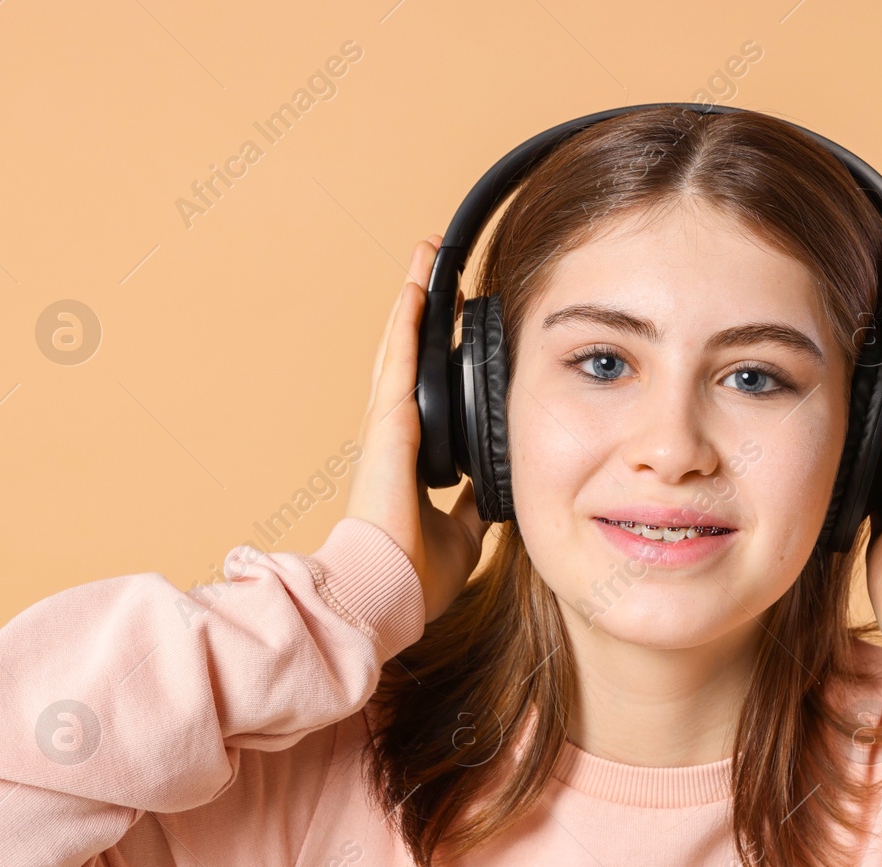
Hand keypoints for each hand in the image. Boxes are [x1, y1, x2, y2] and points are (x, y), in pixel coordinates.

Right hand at [346, 235, 488, 622]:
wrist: (388, 592)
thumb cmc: (414, 574)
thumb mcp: (462, 532)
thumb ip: (474, 507)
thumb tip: (495, 495)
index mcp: (410, 458)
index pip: (424, 391)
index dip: (434, 352)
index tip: (451, 320)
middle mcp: (394, 436)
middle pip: (406, 357)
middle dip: (420, 312)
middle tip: (432, 270)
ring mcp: (387, 428)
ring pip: (399, 349)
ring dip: (411, 303)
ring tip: (424, 260)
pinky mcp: (388, 427)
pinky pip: (399, 364)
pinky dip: (406, 325)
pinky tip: (416, 290)